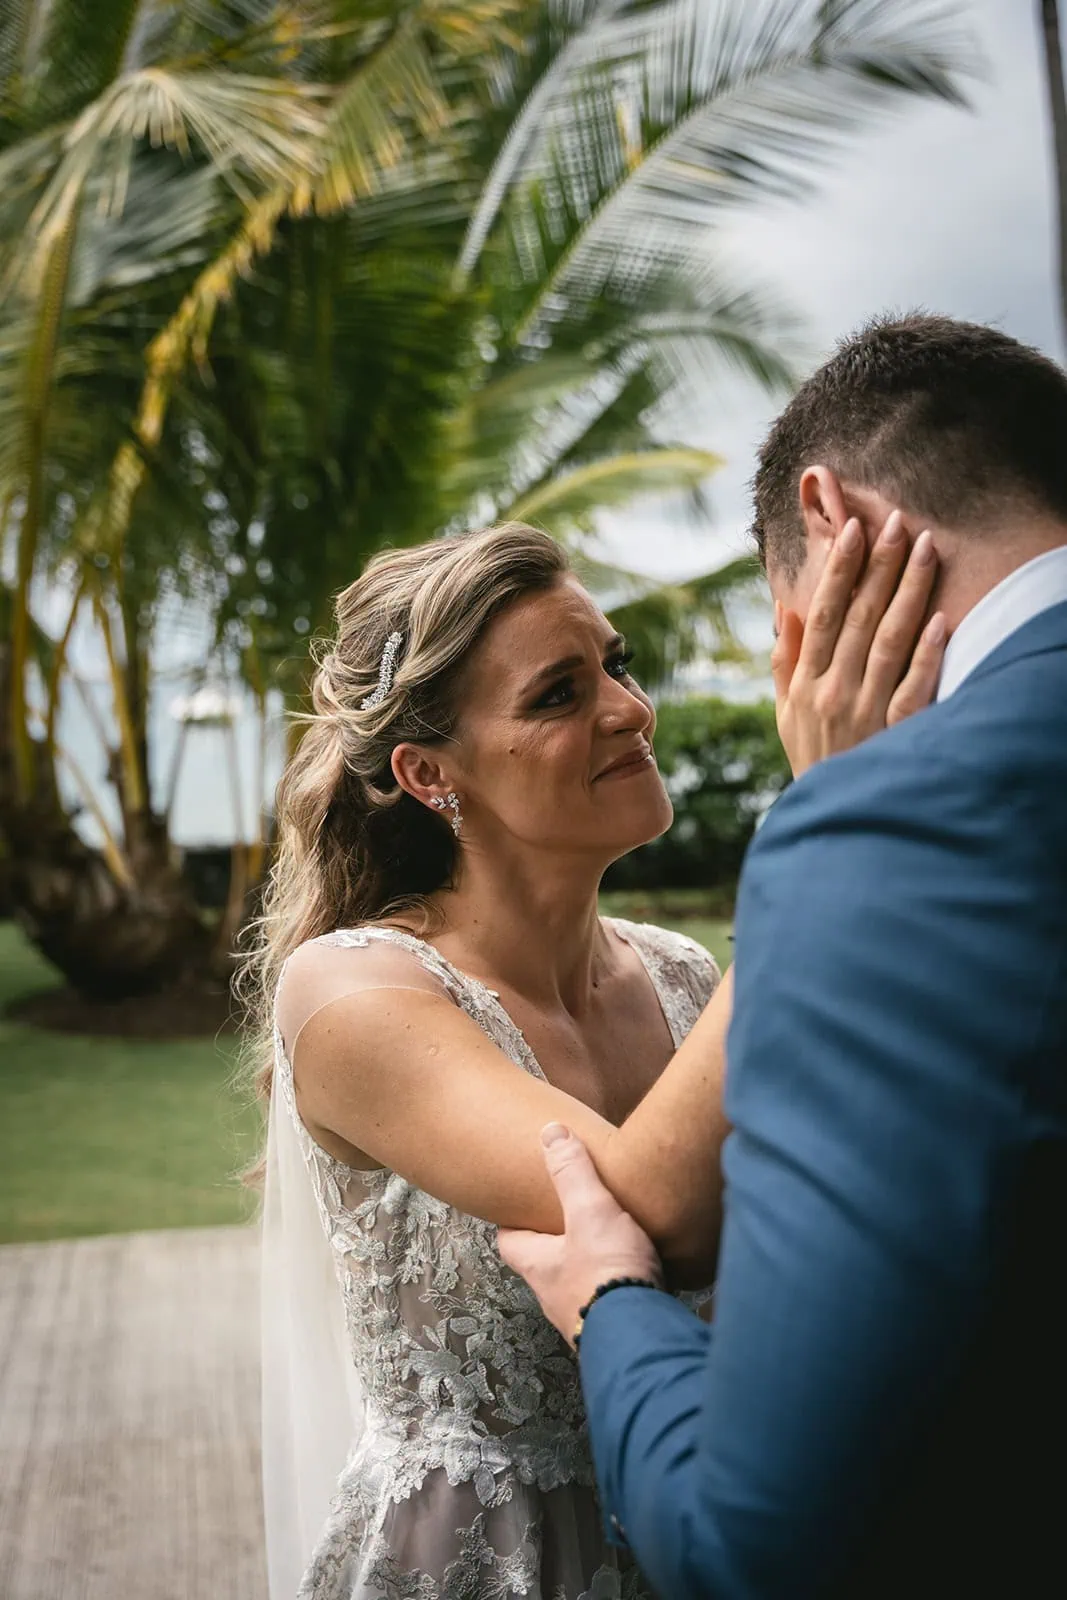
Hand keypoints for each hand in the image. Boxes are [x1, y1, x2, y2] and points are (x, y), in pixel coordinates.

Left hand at [498, 1123, 662, 1346]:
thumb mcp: (589, 1211)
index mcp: (538, 1266)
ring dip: (587, 1264)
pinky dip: (615, 1284)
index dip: (513, 1221)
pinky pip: (608, 1299)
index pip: (509, 1242)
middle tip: (569, 1216)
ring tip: (608, 1239)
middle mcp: (554, 1294)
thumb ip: (572, 1172)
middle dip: (555, 1241)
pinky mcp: (614, 1325)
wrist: (643, 1336)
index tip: (521, 1203)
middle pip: (543, 1263)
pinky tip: (635, 1271)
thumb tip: (550, 1133)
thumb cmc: (606, 1274)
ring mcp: (583, 1315)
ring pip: (576, 1283)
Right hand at [773, 510, 947, 778]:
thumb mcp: (785, 715)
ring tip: (927, 550)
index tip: (856, 530)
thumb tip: (786, 608)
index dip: (841, 569)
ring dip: (909, 591)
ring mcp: (865, 712)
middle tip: (901, 523)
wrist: (835, 822)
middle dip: (881, 566)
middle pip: (859, 616)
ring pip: (889, 640)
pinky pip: (913, 687)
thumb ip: (784, 661)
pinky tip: (941, 619)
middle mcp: (833, 692)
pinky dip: (927, 653)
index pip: (823, 614)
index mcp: (805, 684)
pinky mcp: (895, 734)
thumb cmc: (813, 762)